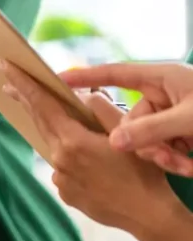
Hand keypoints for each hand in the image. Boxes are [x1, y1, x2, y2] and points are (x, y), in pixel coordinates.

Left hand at [0, 61, 184, 240]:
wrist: (148, 216)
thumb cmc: (141, 172)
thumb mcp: (125, 132)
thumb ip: (99, 108)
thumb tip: (79, 96)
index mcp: (73, 141)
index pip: (41, 104)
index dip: (22, 84)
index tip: (4, 66)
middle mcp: (60, 159)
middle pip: (40, 123)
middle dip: (25, 102)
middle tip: (9, 85)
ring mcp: (60, 178)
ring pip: (53, 146)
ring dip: (55, 132)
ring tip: (65, 125)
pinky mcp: (65, 193)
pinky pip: (63, 168)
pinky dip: (71, 159)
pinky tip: (91, 166)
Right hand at [61, 62, 192, 176]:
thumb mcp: (189, 118)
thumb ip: (152, 129)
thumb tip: (114, 142)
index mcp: (161, 78)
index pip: (115, 74)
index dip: (86, 76)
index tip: (60, 80)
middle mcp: (162, 95)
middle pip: (130, 119)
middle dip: (145, 142)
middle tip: (165, 157)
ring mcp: (169, 114)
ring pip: (145, 139)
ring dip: (163, 156)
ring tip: (186, 166)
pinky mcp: (178, 132)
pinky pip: (161, 148)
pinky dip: (174, 160)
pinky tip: (190, 166)